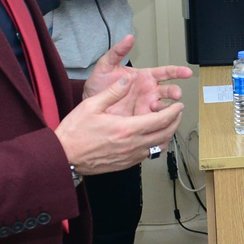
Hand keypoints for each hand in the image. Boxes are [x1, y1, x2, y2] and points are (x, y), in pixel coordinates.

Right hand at [54, 77, 182, 174]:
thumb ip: (113, 92)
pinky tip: (152, 137)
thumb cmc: (74, 133)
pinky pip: (148, 154)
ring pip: (159, 146)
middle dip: (176, 122)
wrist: (64, 157)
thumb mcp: (91, 106)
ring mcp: (130, 157)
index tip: (179, 105)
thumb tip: (126, 80)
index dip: (174, 112)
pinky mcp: (126, 164)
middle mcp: (132, 145)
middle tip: (178, 112)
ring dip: (168, 134)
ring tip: (168, 124)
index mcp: (126, 129)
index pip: (161, 120)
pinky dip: (156, 144)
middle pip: (165, 134)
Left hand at [83, 35, 191, 114]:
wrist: (88, 105)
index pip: (166, 72)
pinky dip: (160, 123)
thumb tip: (128, 38)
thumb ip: (118, 51)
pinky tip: (159, 124)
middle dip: (175, 92)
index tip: (187, 72)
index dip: (178, 72)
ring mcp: (147, 106)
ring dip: (166, 108)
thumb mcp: (106, 66)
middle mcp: (149, 91)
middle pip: (170, 91)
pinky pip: (156, 122)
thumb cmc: (98, 85)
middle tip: (176, 95)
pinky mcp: (142, 120)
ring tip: (156, 108)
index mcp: (145, 77)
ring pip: (165, 107)